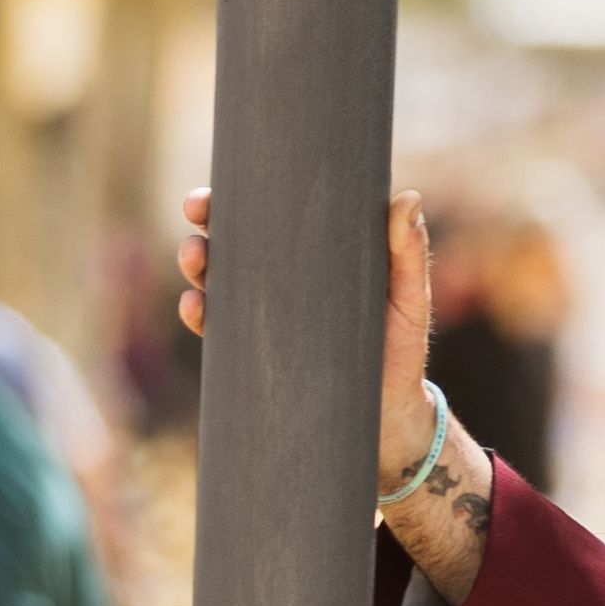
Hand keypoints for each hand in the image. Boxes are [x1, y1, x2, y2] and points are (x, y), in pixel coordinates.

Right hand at [178, 188, 438, 486]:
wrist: (390, 414)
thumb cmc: (401, 347)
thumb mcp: (408, 296)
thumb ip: (409, 253)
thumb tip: (408, 198)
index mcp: (310, 259)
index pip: (264, 221)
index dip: (232, 201)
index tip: (215, 192)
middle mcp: (280, 286)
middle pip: (229, 247)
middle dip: (204, 228)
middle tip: (198, 216)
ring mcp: (264, 321)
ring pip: (214, 285)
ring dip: (195, 266)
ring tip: (198, 260)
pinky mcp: (257, 356)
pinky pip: (217, 333)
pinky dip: (199, 315)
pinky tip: (196, 307)